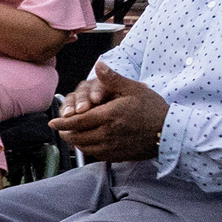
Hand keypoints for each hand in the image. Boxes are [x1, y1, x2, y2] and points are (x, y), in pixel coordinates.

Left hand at [49, 63, 169, 162]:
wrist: (168, 132)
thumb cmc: (152, 109)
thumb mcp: (133, 89)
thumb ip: (112, 79)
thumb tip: (99, 65)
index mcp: (109, 116)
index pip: (77, 122)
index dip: (62, 123)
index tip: (53, 123)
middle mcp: (107, 134)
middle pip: (76, 136)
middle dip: (65, 132)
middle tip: (60, 128)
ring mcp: (112, 147)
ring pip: (84, 146)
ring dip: (74, 141)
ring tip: (70, 134)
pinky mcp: (116, 156)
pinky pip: (95, 154)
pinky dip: (87, 148)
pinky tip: (87, 142)